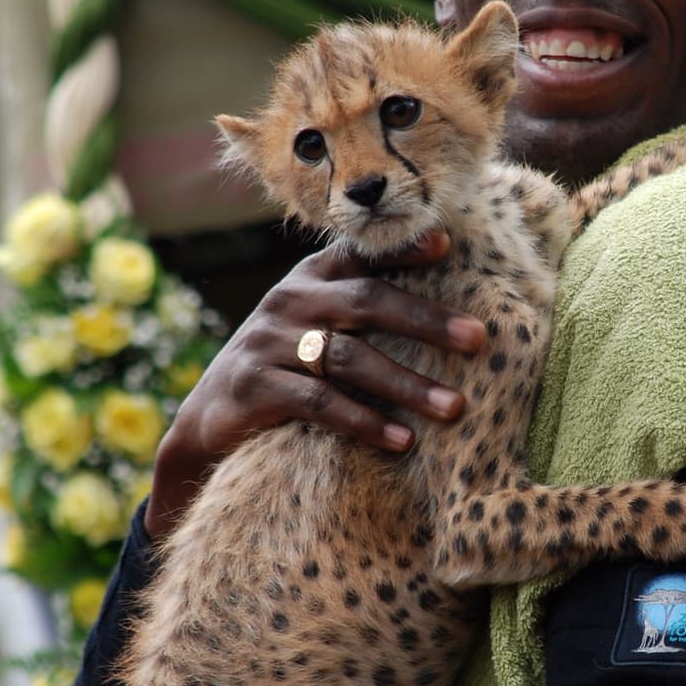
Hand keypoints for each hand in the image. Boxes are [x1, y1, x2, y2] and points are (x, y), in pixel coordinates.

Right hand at [146, 232, 486, 540]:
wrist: (206, 422)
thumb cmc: (284, 371)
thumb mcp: (315, 329)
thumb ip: (360, 313)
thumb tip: (451, 320)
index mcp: (310, 280)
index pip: (361, 253)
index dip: (402, 247)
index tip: (448, 245)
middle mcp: (289, 301)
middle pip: (366, 301)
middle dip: (426, 320)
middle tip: (478, 339)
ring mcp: (267, 342)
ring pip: (349, 357)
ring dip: (406, 384)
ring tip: (453, 408)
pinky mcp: (254, 386)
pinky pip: (318, 402)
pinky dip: (363, 421)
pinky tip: (401, 440)